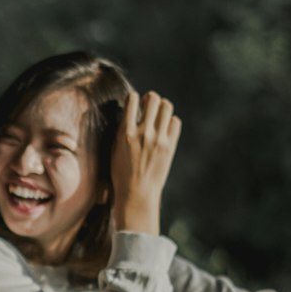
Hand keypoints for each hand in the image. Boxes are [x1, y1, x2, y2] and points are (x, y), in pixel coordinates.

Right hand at [110, 89, 180, 233]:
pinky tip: (165, 128)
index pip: (132, 99)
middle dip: (150, 98)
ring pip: (167, 107)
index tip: (134, 102)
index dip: (134, 97)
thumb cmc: (121, 174)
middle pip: (153, 99)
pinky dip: (171, 121)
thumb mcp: (114, 150)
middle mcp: (143, 133)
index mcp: (125, 132)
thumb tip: (129, 114)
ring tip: (158, 114)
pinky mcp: (170, 146)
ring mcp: (158, 139)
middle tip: (148, 105)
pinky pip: (176, 122)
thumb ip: (122, 130)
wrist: (137, 194)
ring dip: (162, 107)